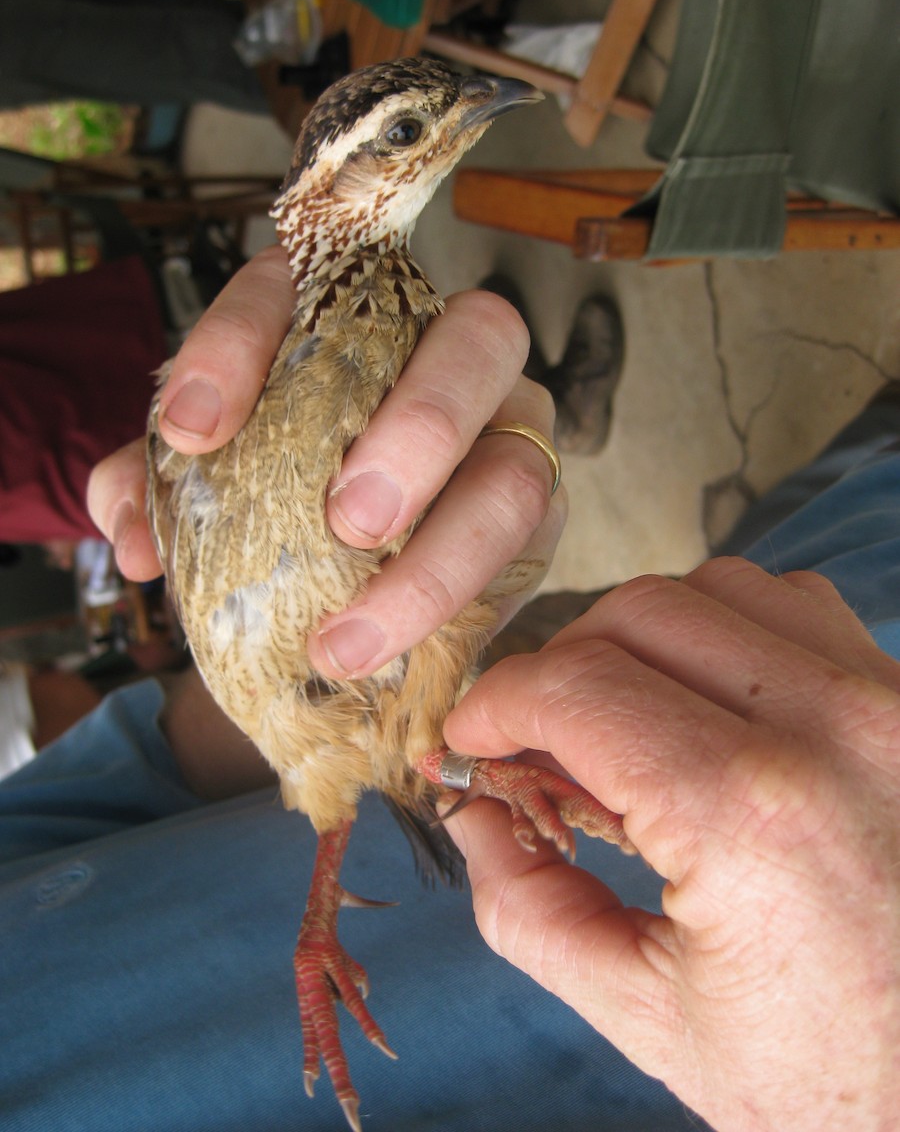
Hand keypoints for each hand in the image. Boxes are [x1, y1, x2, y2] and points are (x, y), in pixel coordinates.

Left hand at [88, 246, 564, 676]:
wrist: (355, 557)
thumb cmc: (279, 484)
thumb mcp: (207, 478)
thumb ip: (156, 488)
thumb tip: (135, 537)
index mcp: (350, 310)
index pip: (298, 285)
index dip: (239, 345)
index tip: (188, 432)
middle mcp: (453, 350)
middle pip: (482, 339)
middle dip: (421, 428)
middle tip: (347, 521)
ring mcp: (512, 433)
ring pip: (518, 473)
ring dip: (440, 561)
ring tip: (348, 639)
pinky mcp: (539, 522)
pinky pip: (528, 561)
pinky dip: (457, 614)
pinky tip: (388, 660)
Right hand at [441, 558, 899, 1131]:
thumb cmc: (829, 1078)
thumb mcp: (651, 1017)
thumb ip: (528, 907)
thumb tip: (472, 811)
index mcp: (750, 817)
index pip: (574, 687)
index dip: (495, 702)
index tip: (471, 737)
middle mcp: (833, 732)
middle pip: (637, 614)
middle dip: (558, 667)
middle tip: (538, 739)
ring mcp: (891, 704)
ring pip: (719, 588)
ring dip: (645, 636)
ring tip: (625, 718)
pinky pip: (799, 608)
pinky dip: (731, 630)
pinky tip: (710, 703)